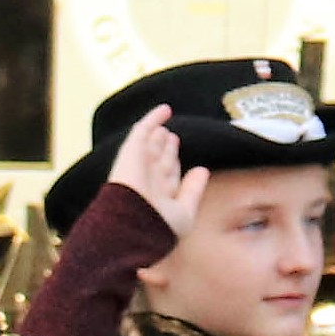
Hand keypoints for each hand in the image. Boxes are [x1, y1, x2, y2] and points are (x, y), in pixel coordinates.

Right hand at [101, 110, 208, 240]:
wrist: (132, 223)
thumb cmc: (159, 226)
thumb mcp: (184, 212)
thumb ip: (193, 191)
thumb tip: (202, 170)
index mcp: (158, 198)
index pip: (169, 179)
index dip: (175, 169)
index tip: (183, 164)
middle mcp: (148, 181)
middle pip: (159, 161)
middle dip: (166, 151)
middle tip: (173, 139)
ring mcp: (139, 164)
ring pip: (151, 146)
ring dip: (159, 136)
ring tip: (167, 128)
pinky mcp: (132, 151)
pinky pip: (143, 130)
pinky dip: (153, 118)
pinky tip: (166, 109)